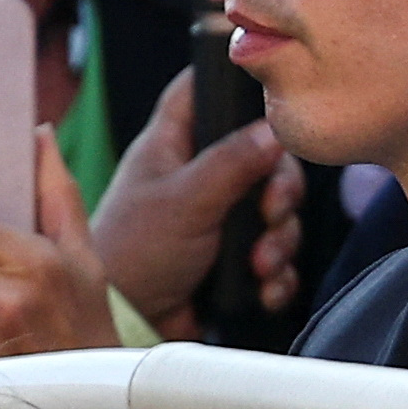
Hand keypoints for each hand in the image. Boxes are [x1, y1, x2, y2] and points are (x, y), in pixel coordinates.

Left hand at [86, 67, 302, 329]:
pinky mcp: (234, 258)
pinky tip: (262, 286)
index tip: (270, 95)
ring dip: (279, 240)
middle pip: (265, 155)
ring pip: (277, 210)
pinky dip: (277, 273)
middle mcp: (199, 175)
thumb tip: (276, 129)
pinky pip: (277, 254)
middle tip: (271, 211)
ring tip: (258, 264)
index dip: (233, 82)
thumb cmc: (132, 256)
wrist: (127, 326)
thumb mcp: (183, 201)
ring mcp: (219, 217)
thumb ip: (231, 163)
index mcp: (173, 145)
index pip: (203, 88)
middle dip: (280, 190)